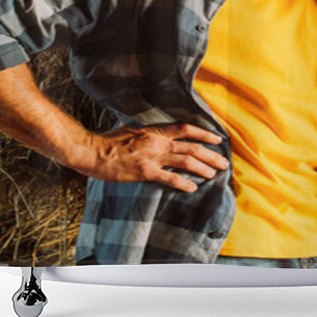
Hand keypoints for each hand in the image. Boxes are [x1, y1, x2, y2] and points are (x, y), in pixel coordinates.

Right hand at [72, 123, 229, 190]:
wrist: (93, 151)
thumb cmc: (109, 141)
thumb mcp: (133, 130)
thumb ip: (148, 133)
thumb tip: (158, 134)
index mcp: (155, 131)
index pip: (186, 129)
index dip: (204, 133)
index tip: (218, 138)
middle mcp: (158, 143)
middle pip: (191, 147)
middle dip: (210, 155)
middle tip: (223, 162)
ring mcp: (152, 157)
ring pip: (185, 161)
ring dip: (203, 168)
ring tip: (214, 174)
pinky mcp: (145, 172)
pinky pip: (169, 178)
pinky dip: (183, 183)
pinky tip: (193, 188)